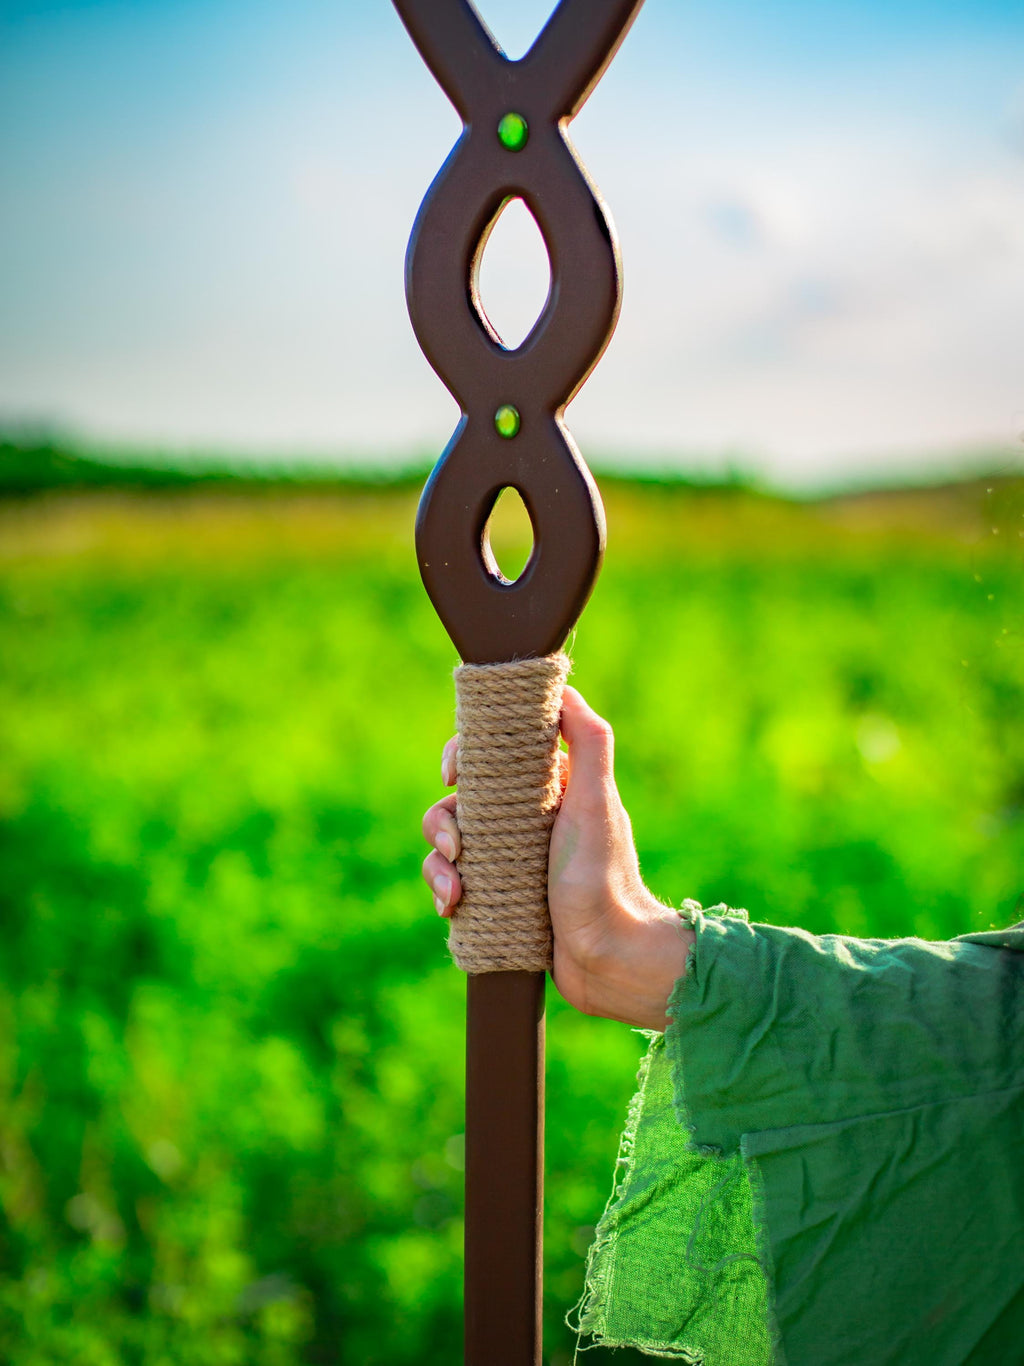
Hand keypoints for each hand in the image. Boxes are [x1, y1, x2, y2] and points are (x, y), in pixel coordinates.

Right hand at [421, 687, 692, 1029]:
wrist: (609, 957)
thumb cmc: (604, 876)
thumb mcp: (598, 800)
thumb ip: (588, 739)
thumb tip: (560, 687)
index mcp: (549, 788)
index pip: (492, 754)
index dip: (464, 757)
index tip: (454, 774)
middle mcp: (527, 820)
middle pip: (460, 800)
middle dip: (443, 819)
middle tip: (458, 843)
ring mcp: (509, 861)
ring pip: (448, 843)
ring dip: (438, 862)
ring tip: (457, 889)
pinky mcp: (497, 898)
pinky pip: (451, 883)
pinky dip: (443, 891)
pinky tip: (453, 907)